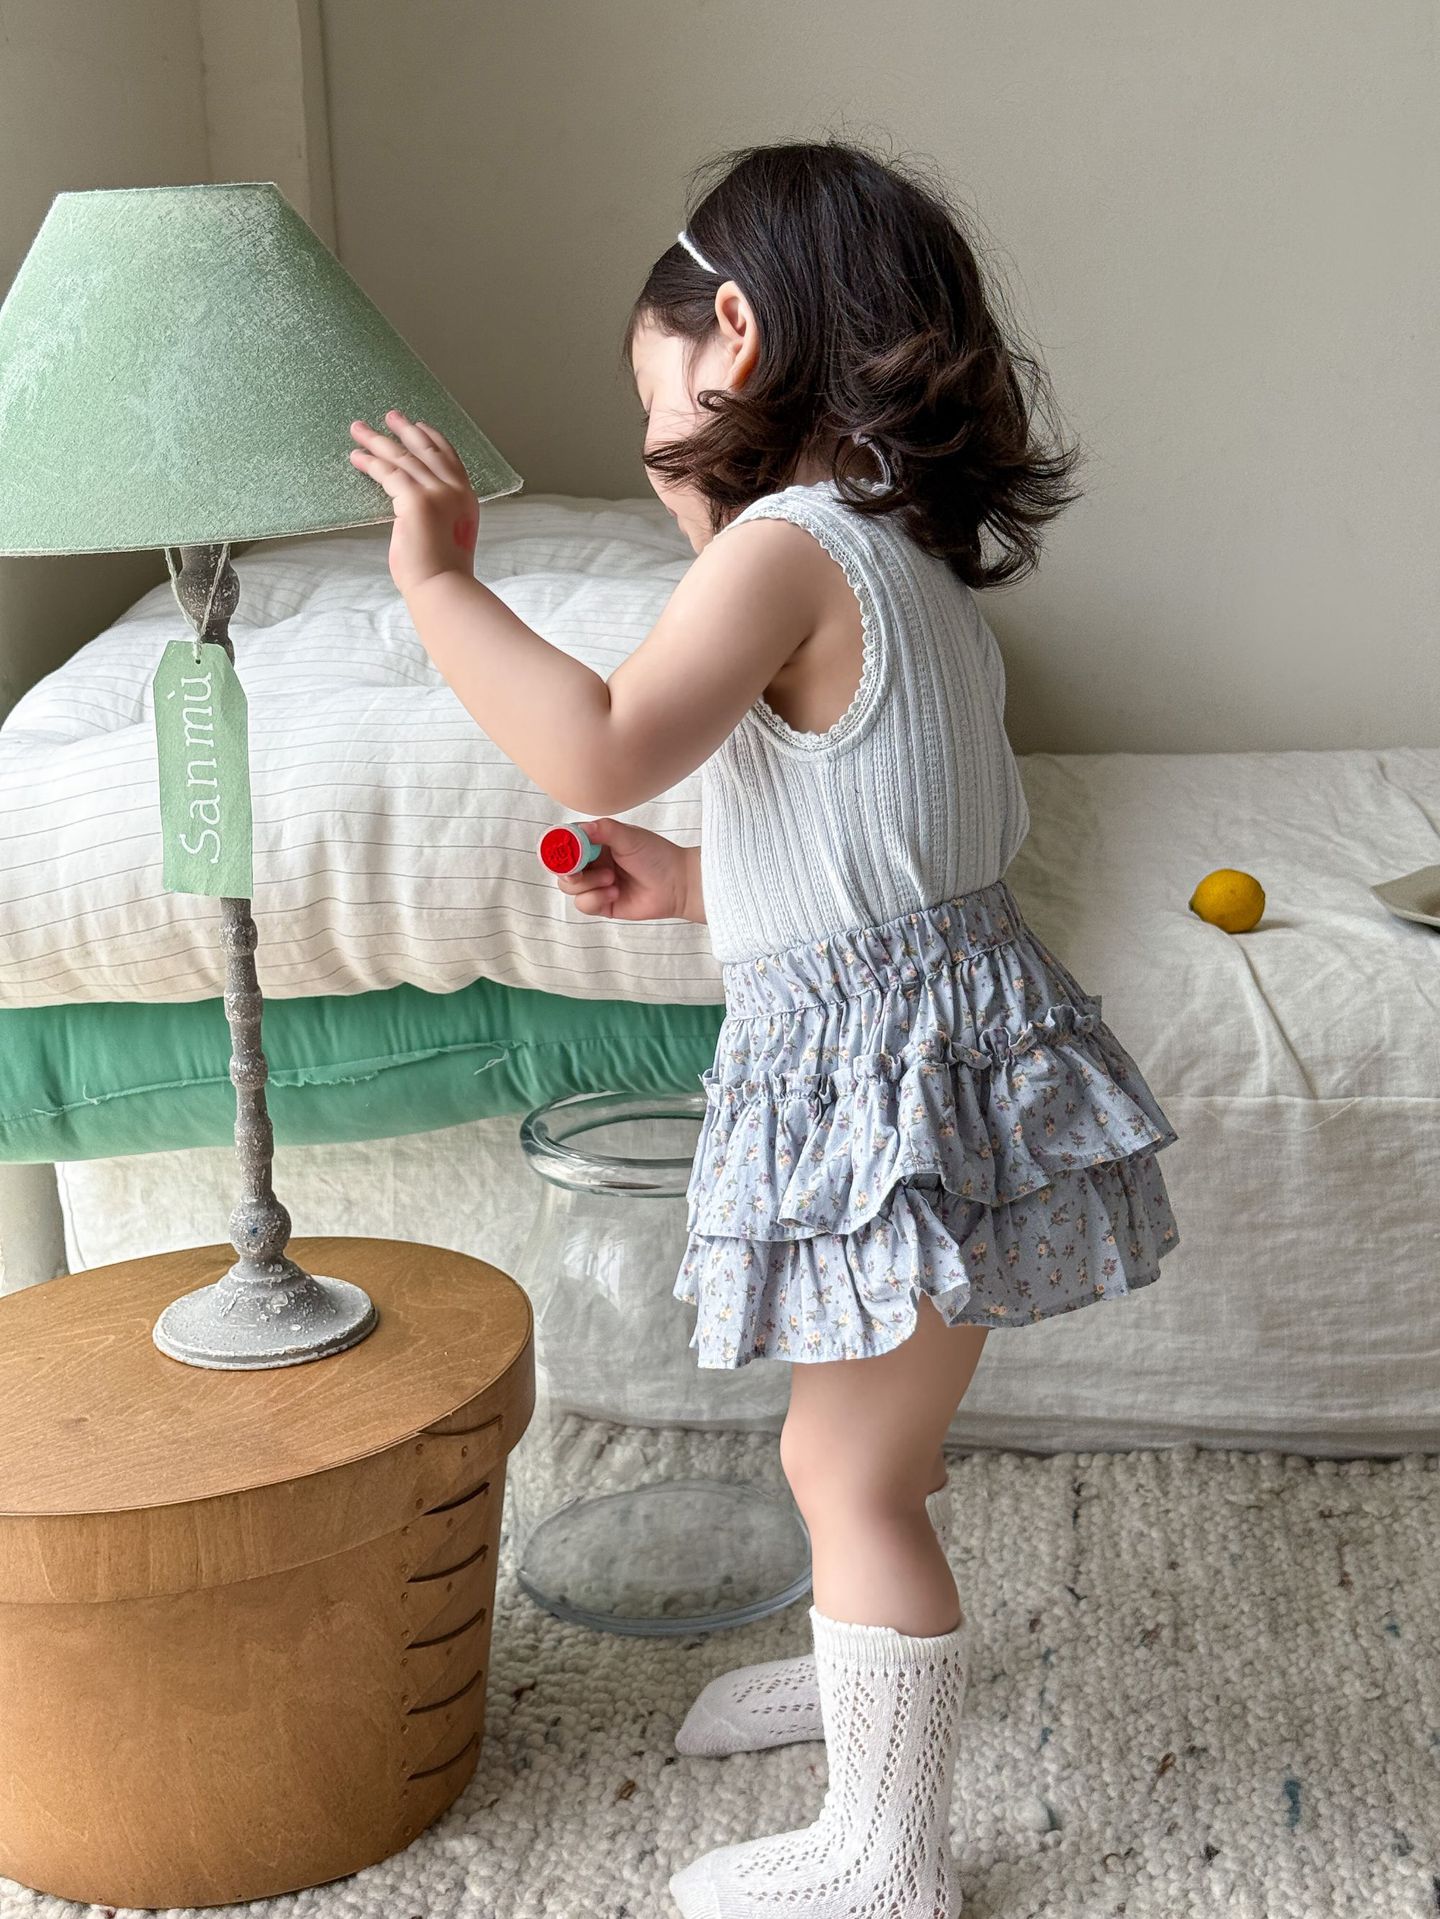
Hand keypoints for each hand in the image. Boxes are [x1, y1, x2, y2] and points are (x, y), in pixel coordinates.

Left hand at [348, 408, 480, 598]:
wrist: (442, 588)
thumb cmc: (440, 574)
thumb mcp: (446, 537)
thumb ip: (436, 517)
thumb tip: (411, 510)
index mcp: (466, 500)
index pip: (450, 459)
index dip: (433, 439)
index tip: (419, 425)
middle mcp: (454, 491)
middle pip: (426, 450)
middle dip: (405, 430)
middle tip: (389, 416)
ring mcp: (437, 493)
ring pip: (402, 457)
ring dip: (378, 441)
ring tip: (358, 429)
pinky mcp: (416, 499)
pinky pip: (388, 472)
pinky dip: (370, 463)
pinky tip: (356, 457)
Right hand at [554, 818, 696, 921]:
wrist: (677, 884)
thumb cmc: (657, 856)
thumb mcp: (630, 837)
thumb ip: (603, 830)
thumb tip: (580, 829)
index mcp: (596, 842)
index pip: (566, 842)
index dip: (559, 848)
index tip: (562, 852)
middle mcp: (593, 862)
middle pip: (562, 868)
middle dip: (569, 870)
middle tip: (580, 871)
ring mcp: (595, 884)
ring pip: (570, 887)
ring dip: (588, 884)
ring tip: (611, 879)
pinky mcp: (601, 904)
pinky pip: (583, 904)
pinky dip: (595, 899)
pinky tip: (615, 893)